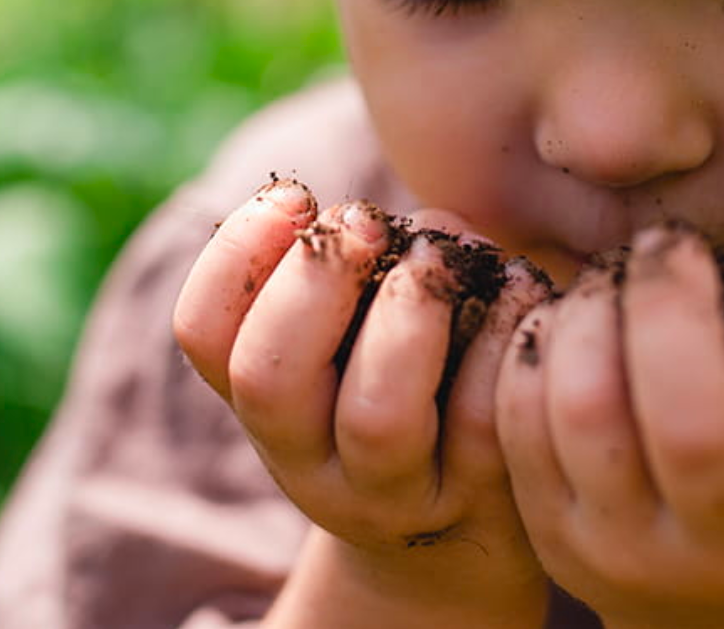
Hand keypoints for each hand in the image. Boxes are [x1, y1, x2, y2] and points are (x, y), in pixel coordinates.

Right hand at [172, 180, 551, 624]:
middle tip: (365, 220)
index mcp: (263, 405)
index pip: (203, 333)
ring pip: (377, 414)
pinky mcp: (482, 495)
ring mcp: (395, 492)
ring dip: (408, 313)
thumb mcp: (351, 341)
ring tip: (438, 256)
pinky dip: (502, 331)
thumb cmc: (406, 390)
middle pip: (272, 378)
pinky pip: (482, 414)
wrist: (468, 529)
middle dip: (316, 277)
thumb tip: (410, 224)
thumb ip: (356, 272)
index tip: (293, 196)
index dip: (236, 251)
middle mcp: (310, 463)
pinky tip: (521, 286)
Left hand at [495, 219, 723, 628]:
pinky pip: (519, 417)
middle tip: (675, 245)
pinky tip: (567, 311)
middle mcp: (722, 551)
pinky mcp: (546, 528)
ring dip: (593, 316)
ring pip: (588, 415)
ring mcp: (623, 546)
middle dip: (674, 309)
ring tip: (611, 272)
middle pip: (692, 431)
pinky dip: (538, 342)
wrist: (702, 604)